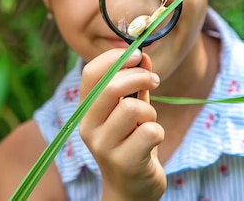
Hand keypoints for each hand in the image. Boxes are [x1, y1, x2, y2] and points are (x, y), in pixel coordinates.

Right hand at [79, 49, 165, 199]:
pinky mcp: (124, 162)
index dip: (117, 58)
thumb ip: (135, 85)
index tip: (139, 56)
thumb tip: (145, 56)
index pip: (91, 73)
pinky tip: (152, 141)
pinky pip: (150, 131)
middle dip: (140, 77)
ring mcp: (103, 146)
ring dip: (149, 112)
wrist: (132, 189)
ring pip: (132, 108)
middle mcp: (88, 127)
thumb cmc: (131, 143)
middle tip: (154, 81)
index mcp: (86, 110)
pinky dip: (158, 131)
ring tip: (148, 122)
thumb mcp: (130, 111)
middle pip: (111, 87)